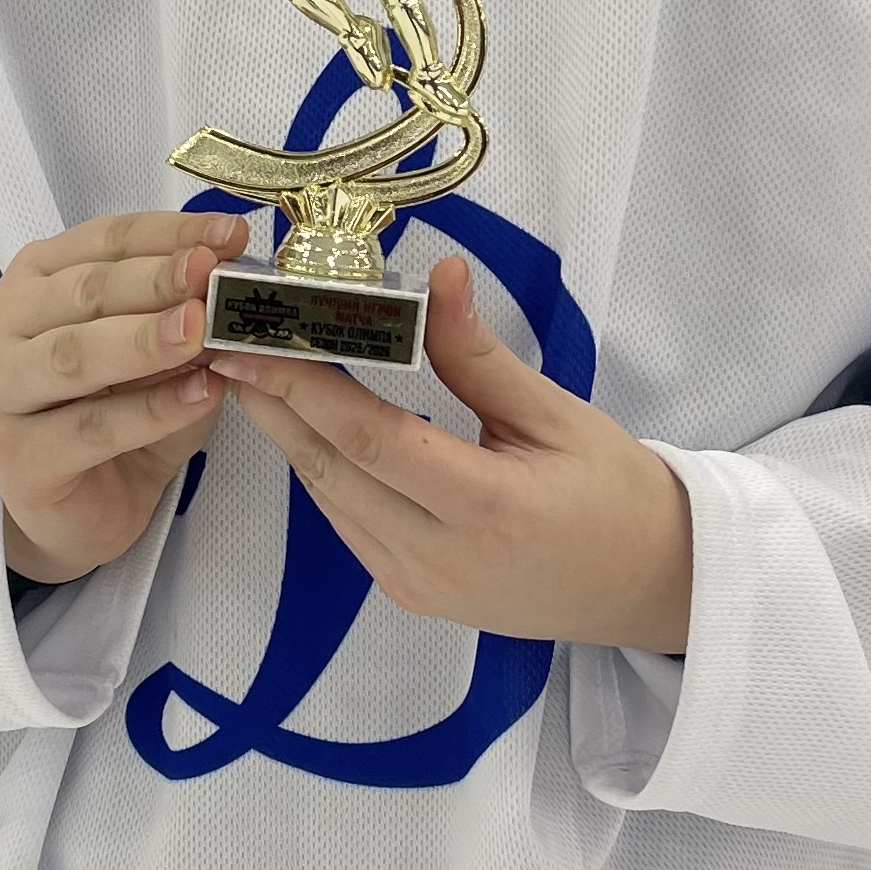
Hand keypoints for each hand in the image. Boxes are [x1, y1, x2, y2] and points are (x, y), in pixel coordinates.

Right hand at [0, 209, 246, 584]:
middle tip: (209, 275)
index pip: (105, 241)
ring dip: (142, 340)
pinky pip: (90, 429)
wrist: (85, 511)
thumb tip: (232, 279)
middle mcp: (3, 326)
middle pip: (83, 292)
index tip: (229, 235)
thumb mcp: (160, 353)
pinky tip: (198, 397)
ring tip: (200, 331)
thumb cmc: (118, 411)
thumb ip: (184, 315)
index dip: (170, 234)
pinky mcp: (19, 460)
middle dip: (154, 279)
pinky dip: (150, 411)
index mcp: (35, 279)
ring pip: (74, 356)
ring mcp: (0, 394)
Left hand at [212, 257, 692, 652]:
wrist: (646, 583)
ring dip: (288, 436)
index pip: (373, 439)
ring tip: (248, 372)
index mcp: (488, 508)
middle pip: (334, 471)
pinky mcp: (412, 595)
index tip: (253, 341)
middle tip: (224, 343)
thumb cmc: (614, 489)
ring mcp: (420, 586)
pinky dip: (322, 468)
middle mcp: (440, 559)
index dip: (304, 388)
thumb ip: (480, 353)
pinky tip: (302, 423)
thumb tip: (439, 274)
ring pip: (332, 500)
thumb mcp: (556, 413)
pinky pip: (349, 524)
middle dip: (273, 404)